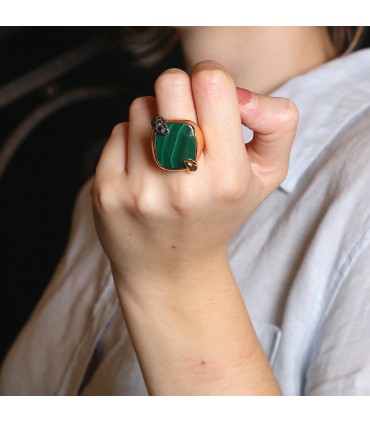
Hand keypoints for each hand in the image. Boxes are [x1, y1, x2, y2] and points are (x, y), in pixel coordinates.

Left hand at [91, 60, 297, 291]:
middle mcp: (183, 186)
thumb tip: (241, 93)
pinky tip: (145, 169)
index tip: (209, 99)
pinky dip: (133, 141)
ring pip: (141, 107)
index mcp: (228, 178)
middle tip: (186, 119)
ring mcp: (140, 190)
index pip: (211, 83)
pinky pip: (118, 132)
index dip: (210, 79)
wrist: (172, 268)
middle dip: (180, 92)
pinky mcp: (107, 193)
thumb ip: (278, 124)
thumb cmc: (220, 214)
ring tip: (167, 154)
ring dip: (156, 120)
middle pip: (170, 84)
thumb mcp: (267, 175)